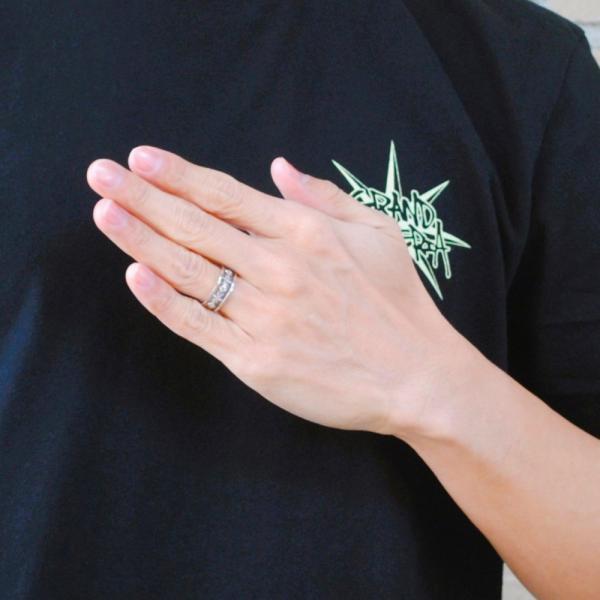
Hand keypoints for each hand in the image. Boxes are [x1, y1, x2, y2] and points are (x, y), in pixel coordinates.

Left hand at [86, 146, 473, 437]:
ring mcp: (266, 316)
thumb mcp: (377, 232)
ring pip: (189, 272)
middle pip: (197, 226)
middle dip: (143, 197)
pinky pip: (200, 326)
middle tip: (100, 174)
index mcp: (306, 233)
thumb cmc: (399, 302)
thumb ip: (325, 196)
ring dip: (141, 240)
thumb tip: (279, 168)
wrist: (416, 377)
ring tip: (105, 214)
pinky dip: (164, 301)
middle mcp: (280, 269)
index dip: (178, 175)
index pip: (226, 195)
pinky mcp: (257, 360)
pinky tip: (136, 276)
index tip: (141, 159)